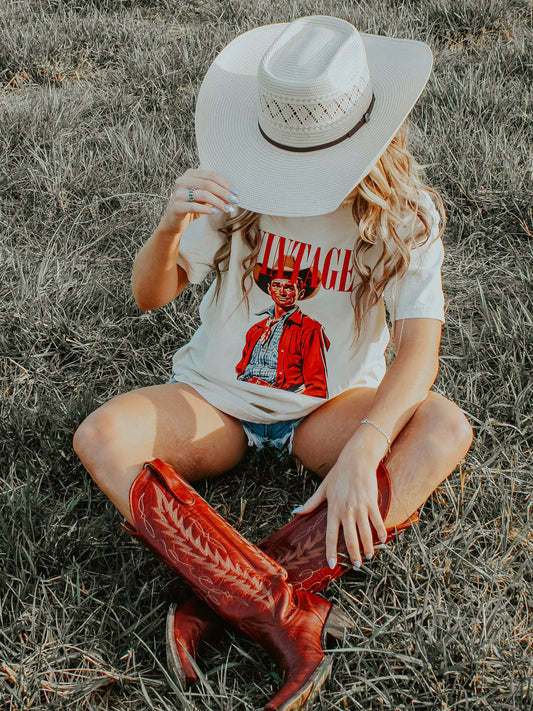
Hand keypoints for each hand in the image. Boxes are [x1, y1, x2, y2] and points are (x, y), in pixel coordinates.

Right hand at [159, 168, 238, 233]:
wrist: (174, 220)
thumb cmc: (192, 206)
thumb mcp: (204, 196)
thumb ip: (215, 192)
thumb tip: (233, 193)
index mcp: (190, 174)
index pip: (211, 175)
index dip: (225, 183)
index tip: (236, 192)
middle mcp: (182, 180)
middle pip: (208, 184)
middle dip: (224, 193)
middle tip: (234, 201)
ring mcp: (178, 193)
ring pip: (203, 194)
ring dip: (218, 202)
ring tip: (227, 209)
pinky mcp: (176, 206)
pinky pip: (195, 206)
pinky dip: (207, 209)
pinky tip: (215, 212)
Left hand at [295, 435, 387, 567]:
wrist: (356, 459)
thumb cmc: (338, 474)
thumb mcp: (323, 488)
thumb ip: (311, 502)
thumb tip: (296, 512)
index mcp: (333, 509)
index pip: (331, 534)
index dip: (331, 550)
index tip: (331, 564)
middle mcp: (346, 510)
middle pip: (349, 538)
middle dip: (353, 554)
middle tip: (355, 565)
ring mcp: (360, 507)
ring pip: (364, 532)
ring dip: (367, 546)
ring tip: (368, 556)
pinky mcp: (371, 502)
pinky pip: (376, 520)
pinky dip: (380, 531)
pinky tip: (382, 540)